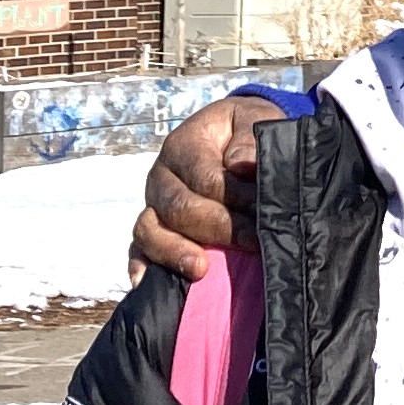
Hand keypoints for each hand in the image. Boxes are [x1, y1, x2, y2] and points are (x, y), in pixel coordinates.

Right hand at [129, 97, 265, 282]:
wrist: (233, 135)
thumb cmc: (245, 131)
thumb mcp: (254, 120)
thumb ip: (251, 139)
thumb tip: (242, 164)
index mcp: (184, 145)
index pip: (206, 179)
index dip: (236, 198)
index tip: (266, 210)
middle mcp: (161, 176)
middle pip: (180, 208)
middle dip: (219, 228)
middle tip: (254, 241)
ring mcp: (153, 205)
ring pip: (150, 230)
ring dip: (175, 251)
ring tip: (200, 269)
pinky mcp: (152, 229)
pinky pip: (138, 249)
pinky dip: (141, 266)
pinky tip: (146, 283)